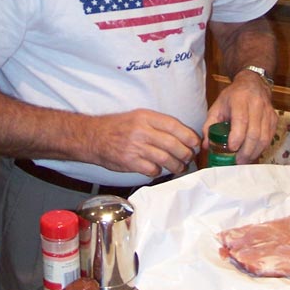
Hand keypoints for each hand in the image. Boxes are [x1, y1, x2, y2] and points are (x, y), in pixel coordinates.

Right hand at [82, 109, 200, 177]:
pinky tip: (158, 170)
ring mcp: (135, 147)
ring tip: (180, 167)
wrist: (93, 137)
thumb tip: (182, 135)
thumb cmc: (118, 127)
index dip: (188, 136)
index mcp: (146, 117)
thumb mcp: (137, 117)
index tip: (196, 143)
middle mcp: (141, 131)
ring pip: (165, 159)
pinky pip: (152, 170)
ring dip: (177, 165)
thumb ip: (158, 124)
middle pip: (173, 144)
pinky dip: (158, 172)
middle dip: (186, 153)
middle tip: (189, 158)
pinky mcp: (130, 162)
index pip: (174, 126)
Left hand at [203, 71, 276, 164]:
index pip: (241, 120)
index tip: (231, 149)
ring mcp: (267, 111)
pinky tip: (254, 153)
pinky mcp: (274, 118)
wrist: (252, 83)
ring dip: (255, 152)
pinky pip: (270, 137)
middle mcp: (256, 104)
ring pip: (264, 137)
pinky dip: (262, 148)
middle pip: (254, 133)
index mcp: (240, 100)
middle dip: (246, 151)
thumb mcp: (217, 106)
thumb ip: (209, 125)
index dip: (237, 137)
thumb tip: (205, 145)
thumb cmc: (232, 97)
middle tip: (238, 161)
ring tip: (245, 160)